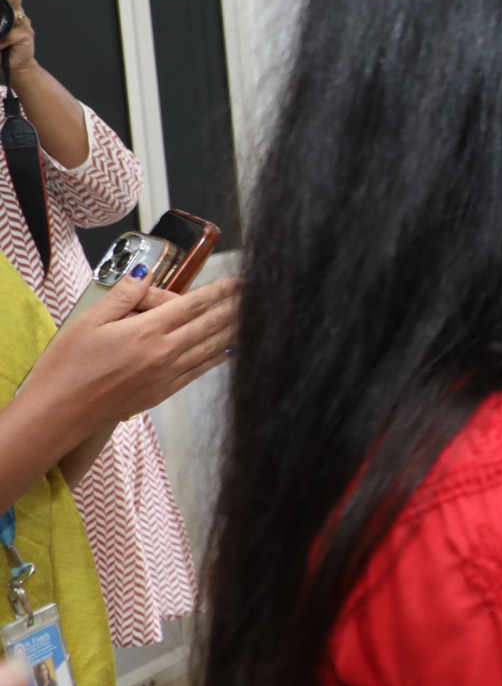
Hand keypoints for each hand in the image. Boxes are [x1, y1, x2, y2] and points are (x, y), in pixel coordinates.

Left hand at [0, 0, 36, 75]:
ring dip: (0, 25)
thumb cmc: (3, 50)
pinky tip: (0, 46)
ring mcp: (24, 24)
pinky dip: (1, 42)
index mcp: (10, 11)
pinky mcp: (26, 35)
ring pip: (11, 14)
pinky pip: (10, 34)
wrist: (16, 67)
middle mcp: (19, 14)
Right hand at [21, 270, 237, 434]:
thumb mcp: (88, 321)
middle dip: (233, 309)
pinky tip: (228, 352)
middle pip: (208, 325)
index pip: (192, 305)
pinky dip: (216, 360)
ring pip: (209, 349)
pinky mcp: (162, 392)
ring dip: (232, 332)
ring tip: (252, 320)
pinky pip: (197, 371)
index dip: (218, 292)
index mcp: (146, 330)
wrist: (61, 411)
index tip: (237, 282)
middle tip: (255, 297)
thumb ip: (122, 296)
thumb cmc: (68, 365)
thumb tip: (146, 274)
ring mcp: (166, 374)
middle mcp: (163, 352)